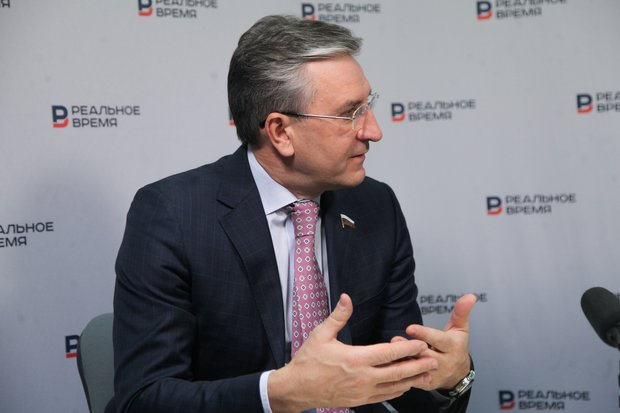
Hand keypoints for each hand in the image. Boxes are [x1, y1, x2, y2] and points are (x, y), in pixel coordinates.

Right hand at [268, 293, 438, 412]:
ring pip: (394, 387)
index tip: (421, 343)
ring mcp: (362, 391)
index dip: (407, 348)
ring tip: (426, 372)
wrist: (297, 388)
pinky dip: (398, 389)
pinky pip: (385, 396)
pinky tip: (404, 384)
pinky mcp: (360, 400)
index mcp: (355, 359)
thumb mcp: (321, 334)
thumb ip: (338, 316)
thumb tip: (347, 298)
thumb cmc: (308, 361)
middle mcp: (362, 377)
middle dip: (418, 365)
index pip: (388, 353)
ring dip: (412, 379)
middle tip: (434, 360)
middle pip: (398, 372)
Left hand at [395, 293, 475, 390]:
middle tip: (395, 340)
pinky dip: (402, 374)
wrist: (459, 373)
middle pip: (426, 355)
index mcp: (453, 346)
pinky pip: (412, 379)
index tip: (410, 328)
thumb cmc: (456, 345)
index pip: (438, 340)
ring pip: (417, 368)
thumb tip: (470, 296)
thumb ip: (461, 312)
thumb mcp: (460, 328)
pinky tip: (391, 366)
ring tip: (391, 352)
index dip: (424, 334)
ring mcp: (435, 374)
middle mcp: (445, 362)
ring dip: (404, 361)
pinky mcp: (426, 383)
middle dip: (410, 348)